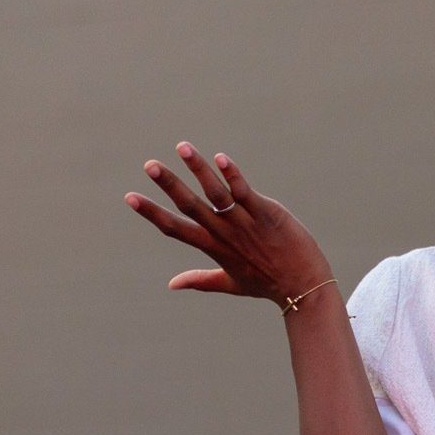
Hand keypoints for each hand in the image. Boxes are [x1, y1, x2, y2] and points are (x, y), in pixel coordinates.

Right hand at [123, 143, 333, 305]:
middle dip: (169, 185)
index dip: (152, 213)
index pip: (175, 229)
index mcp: (213, 247)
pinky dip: (233, 175)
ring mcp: (245, 223)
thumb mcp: (230, 283)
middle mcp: (225, 233)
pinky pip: (246, 192)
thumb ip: (200, 280)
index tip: (130, 197)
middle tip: (149, 165)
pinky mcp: (266, 213)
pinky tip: (221, 158)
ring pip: (216, 193)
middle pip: (191, 206)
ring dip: (199, 169)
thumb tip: (172, 284)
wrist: (303, 287)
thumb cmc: (268, 283)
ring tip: (182, 147)